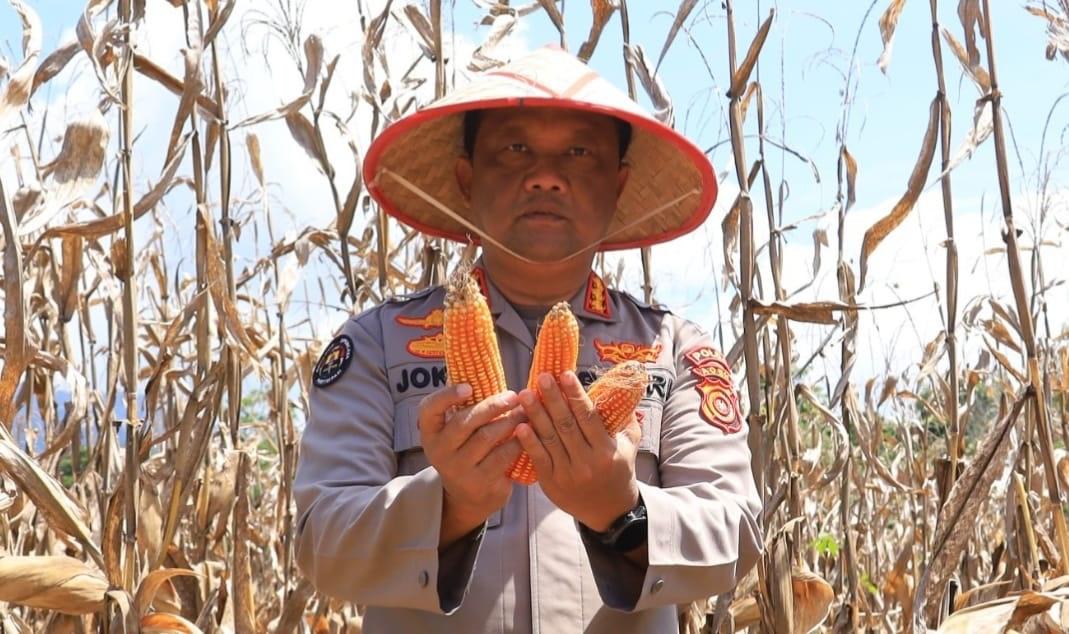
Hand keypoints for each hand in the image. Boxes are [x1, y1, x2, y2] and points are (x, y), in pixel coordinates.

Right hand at [418, 384, 523, 544]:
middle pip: (465, 421)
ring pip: (487, 437)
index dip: (447, 396)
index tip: (469, 387)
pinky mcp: (480, 483)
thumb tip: (482, 368)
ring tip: (525, 411)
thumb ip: (464, 407)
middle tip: (514, 396)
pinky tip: (527, 432)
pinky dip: (518, 441)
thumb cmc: (466, 450)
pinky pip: (503, 456)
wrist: (469, 496)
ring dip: (510, 421)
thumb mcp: (456, 432)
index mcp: (430, 432)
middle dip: (493, 406)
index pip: (429, 409)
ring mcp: (458, 469)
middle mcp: (439, 451)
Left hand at [514, 371, 641, 531]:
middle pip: (566, 424)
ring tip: (525, 394)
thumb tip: (622, 390)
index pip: (588, 416)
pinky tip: (520, 426)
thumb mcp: (629, 446)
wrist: (610, 511)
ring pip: (550, 439)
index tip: (565, 374)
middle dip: (553, 399)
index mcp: (606, 449)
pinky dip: (529, 442)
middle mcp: (587, 462)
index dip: (576, 394)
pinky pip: (539, 459)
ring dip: (536, 414)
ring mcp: (568, 473)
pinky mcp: (552, 483)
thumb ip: (626, 419)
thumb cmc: (619, 471)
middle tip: (541, 377)